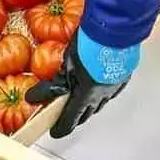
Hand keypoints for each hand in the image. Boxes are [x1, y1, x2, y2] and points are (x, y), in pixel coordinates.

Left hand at [25, 31, 140, 137]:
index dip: (62, 127)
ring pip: (99, 103)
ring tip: (80, 103)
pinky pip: (110, 92)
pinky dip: (100, 93)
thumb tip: (37, 96)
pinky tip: (97, 88)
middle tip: (65, 117)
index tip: (55, 132)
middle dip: (75, 117)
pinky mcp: (123, 76)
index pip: (71, 119)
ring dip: (88, 105)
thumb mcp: (67, 63)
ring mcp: (115, 86)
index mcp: (87, 94)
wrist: (115, 27)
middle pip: (86, 113)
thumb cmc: (90, 43)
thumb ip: (55, 83)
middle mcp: (103, 95)